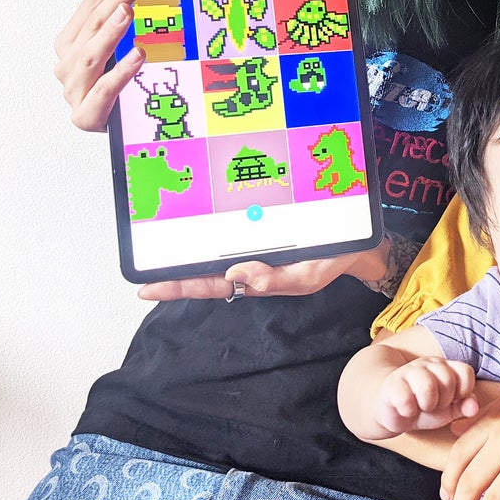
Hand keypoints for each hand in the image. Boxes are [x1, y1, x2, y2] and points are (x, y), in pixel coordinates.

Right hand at [53, 0, 149, 130]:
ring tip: (128, 10)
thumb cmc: (119, 90)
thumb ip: (124, 21)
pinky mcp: (86, 116)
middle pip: (92, 25)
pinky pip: (104, 90)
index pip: (91, 7)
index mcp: (71, 44)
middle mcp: (67, 65)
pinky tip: (138, 55)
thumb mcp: (120, 51)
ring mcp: (74, 91)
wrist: (117, 137)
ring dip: (110, 31)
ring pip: (90, 56)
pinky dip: (121, 71)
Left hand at [139, 239, 389, 299]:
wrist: (358, 241)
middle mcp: (249, 259)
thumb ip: (275, 280)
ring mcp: (254, 240)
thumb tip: (235, 275)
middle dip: (172, 269)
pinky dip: (213, 219)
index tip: (146, 288)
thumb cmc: (332, 261)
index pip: (209, 285)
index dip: (177, 286)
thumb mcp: (308, 276)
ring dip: (186, 244)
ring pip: (213, 245)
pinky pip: (233, 223)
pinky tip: (196, 210)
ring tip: (154, 237)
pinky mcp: (263, 222)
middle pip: (203, 267)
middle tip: (140, 266)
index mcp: (255, 277)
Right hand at [378, 356, 477, 433]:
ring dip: (427, 404)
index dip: (463, 392)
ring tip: (421, 407)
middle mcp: (428, 364)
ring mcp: (409, 371)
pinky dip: (408, 411)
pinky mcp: (391, 385)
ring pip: (427, 385)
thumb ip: (463, 406)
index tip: (453, 401)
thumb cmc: (422, 407)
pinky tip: (406, 410)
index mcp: (445, 368)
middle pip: (448, 379)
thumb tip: (474, 408)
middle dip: (444, 400)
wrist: (390, 408)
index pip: (465, 372)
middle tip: (433, 405)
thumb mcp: (447, 410)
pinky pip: (405, 399)